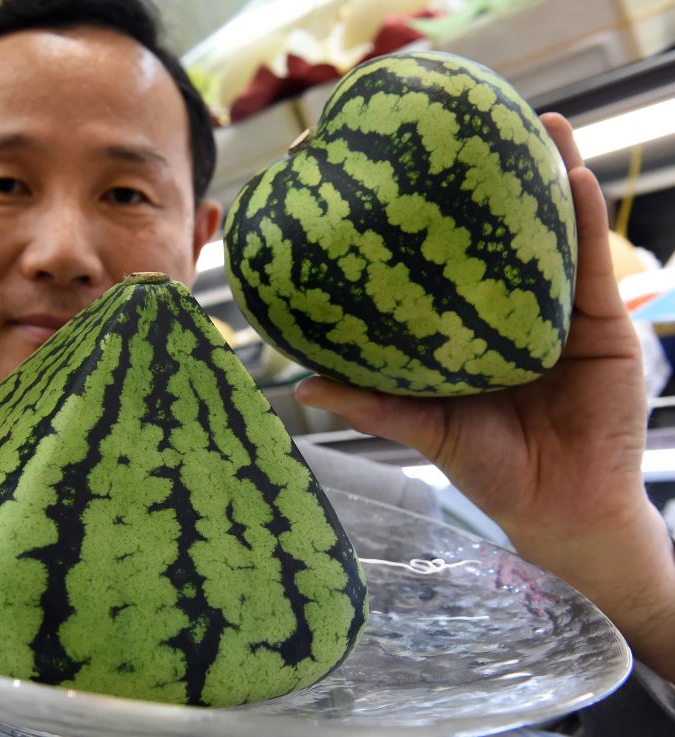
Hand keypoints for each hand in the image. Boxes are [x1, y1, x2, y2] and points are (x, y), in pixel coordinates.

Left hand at [295, 113, 674, 678]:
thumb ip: (371, 402)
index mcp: (471, 330)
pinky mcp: (602, 325)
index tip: (406, 172)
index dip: (433, 221)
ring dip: (550, 177)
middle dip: (494, 183)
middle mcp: (514, 312)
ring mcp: (560, 313)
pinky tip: (571, 176)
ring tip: (536, 122)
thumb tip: (301, 384)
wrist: (559, 508)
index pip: (450, 264)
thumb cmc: (489, 467)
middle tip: (472, 125)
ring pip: (555, 237)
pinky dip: (583, 222)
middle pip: (504, 237)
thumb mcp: (422, 425)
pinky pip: (592, 265)